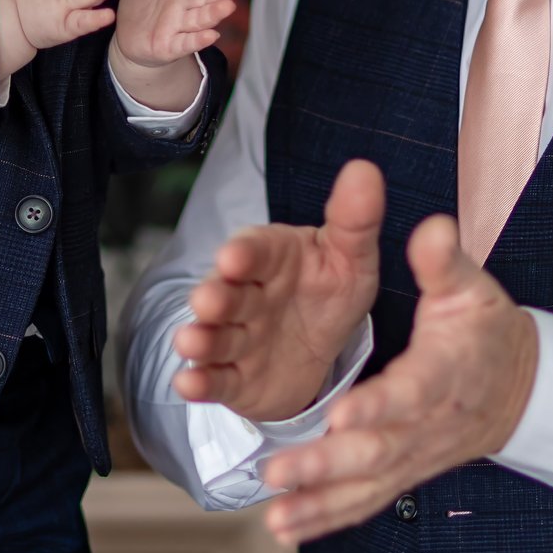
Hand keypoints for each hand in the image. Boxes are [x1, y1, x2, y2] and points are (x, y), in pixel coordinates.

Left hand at [107, 0, 245, 110]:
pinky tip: (212, 35)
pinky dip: (198, 39)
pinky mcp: (170, 46)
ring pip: (201, 18)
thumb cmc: (143, 1)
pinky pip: (186, 42)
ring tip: (228, 5)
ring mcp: (180, 25)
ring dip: (214, 13)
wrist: (129, 39)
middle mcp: (185, 3)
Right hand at [173, 160, 383, 422]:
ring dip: (200, 339)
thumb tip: (364, 169)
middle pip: (227, 294)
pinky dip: (200, 381)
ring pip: (214, 336)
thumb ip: (356, 219)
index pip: (255, 251)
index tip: (235, 256)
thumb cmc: (329, 292)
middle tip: (208, 300)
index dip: (244, 254)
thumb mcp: (351, 258)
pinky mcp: (233, 377)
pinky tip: (188, 384)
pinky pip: (216, 379)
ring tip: (189, 342)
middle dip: (214, 296)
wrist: (318, 350)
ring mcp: (237, 337)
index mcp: (272, 259)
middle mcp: (246, 296)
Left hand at [258, 212, 538, 546]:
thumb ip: (444, 262)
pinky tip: (284, 529)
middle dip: (326, 464)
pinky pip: (362, 502)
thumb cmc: (485, 334)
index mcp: (441, 373)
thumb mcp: (471, 289)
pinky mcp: (400, 475)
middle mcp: (425, 424)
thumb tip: (432, 228)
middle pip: (376, 451)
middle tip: (278, 470)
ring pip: (365, 485)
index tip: (341, 413)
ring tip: (275, 516)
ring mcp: (412, 456)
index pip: (409, 394)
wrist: (518, 389)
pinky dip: (324, 519)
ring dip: (318, 503)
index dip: (377, 406)